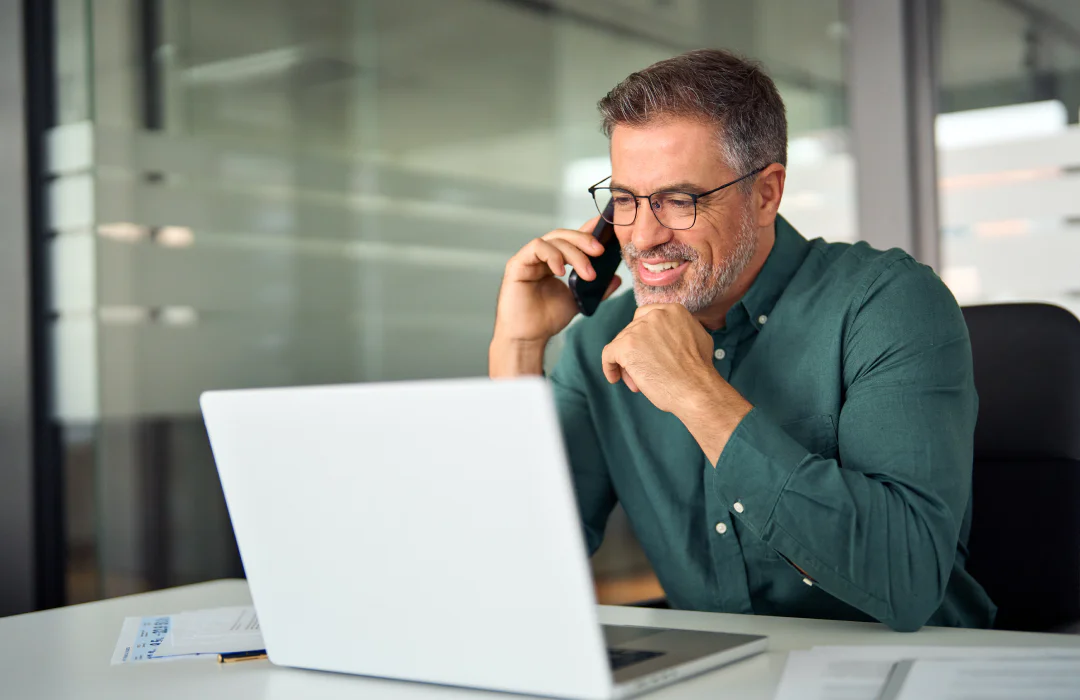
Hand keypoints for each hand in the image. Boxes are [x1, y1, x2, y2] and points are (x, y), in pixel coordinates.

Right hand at [490, 217, 622, 374]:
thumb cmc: (547, 319)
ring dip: (574, 253)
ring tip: (587, 274)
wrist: (529, 338)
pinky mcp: (517, 264)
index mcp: (554, 261)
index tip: (607, 229)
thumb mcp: (579, 301)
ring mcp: (529, 258)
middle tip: (600, 252)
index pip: (572, 239)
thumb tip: (616, 278)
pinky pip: (536, 248)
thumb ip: (596, 289)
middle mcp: (541, 256)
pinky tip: (562, 271)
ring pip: (553, 240)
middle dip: (584, 240)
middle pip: (564, 235)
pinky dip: (552, 255)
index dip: (588, 231)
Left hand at [601, 304, 715, 412]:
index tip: (644, 350)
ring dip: (627, 363)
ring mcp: (639, 330)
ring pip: (621, 344)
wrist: (696, 389)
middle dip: (636, 352)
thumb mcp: (699, 337)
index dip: (642, 335)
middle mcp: (654, 315)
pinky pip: (609, 354)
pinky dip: (609, 367)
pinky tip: (615, 378)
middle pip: (632, 331)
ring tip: (638, 383)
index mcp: (673, 310)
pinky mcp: (625, 347)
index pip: (645, 316)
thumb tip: (670, 334)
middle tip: (644, 371)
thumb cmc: (699, 372)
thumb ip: (681, 330)